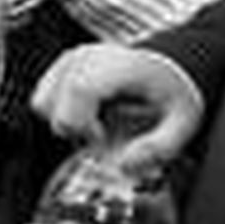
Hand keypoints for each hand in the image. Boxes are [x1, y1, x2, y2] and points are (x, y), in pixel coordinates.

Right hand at [31, 44, 203, 174]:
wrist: (166, 65)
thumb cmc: (172, 90)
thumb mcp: (182, 124)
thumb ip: (156, 149)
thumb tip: (123, 166)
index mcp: (116, 67)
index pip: (78, 90)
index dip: (82, 123)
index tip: (101, 137)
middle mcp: (86, 58)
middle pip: (51, 102)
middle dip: (74, 129)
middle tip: (104, 132)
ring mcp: (70, 59)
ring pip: (41, 101)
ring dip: (65, 120)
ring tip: (96, 122)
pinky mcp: (61, 65)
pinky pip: (44, 96)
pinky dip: (61, 111)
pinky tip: (88, 112)